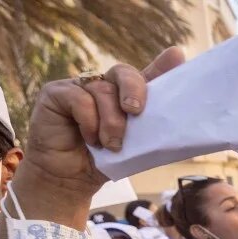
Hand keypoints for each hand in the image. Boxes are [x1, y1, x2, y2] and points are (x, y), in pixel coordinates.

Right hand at [22, 48, 185, 197]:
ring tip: (111, 146)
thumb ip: (151, 129)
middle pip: (124, 73)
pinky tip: (89, 139)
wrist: (68, 182)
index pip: (144, 77)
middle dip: (134, 90)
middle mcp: (101, 86)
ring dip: (111, 122)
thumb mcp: (133, 148)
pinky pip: (79, 98)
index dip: (161, 66)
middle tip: (135, 111)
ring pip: (102, 90)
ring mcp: (78, 87)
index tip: (177, 55)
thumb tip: (181, 118)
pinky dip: (89, 121)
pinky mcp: (55, 93)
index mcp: (122, 97)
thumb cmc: (101, 164)